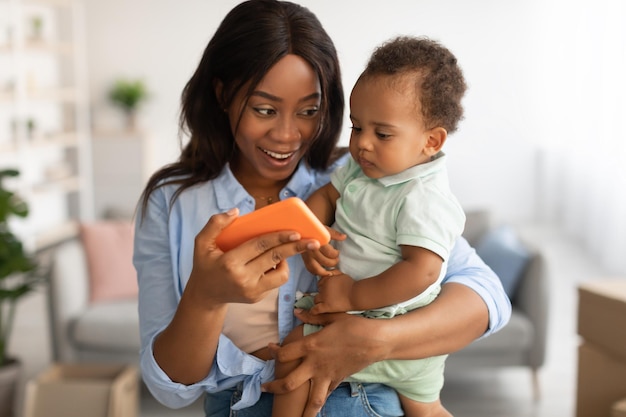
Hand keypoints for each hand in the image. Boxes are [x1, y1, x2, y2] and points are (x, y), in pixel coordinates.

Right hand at [186, 208, 319, 305]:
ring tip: (285, 250)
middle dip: (296, 248)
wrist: (205, 295)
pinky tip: (272, 263)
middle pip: (275, 258)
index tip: (296, 232)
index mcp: (230, 263)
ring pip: (281, 274)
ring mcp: (252, 290)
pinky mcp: (257, 298)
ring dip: (286, 261)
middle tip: (313, 241)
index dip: (279, 237)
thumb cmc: (205, 264)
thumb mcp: (201, 243)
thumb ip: (215, 224)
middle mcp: (243, 278)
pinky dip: (278, 270)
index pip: (260, 246)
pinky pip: (276, 281)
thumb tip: (236, 211)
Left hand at [263, 310, 387, 416]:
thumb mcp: (332, 316)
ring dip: (302, 411)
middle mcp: (316, 365)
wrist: (376, 341)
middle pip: (290, 383)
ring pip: (311, 400)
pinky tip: (314, 402)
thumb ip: (312, 316)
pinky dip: (319, 398)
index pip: (285, 353)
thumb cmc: (354, 326)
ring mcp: (327, 375)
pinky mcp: (338, 380)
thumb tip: (296, 311)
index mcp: (311, 346)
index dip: (274, 352)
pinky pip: (326, 393)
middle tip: (265, 388)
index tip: (270, 349)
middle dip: (275, 387)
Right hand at [301, 227, 345, 275]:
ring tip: (331, 270)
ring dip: (325, 271)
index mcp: (317, 241)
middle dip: (333, 262)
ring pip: (316, 268)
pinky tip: (323, 272)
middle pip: (324, 261)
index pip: (329, 253)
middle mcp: (311, 249)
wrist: (300, 230)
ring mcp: (306, 255)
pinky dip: (316, 273)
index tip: (337, 252)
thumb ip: (334, 234)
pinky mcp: (303, 259)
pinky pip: (310, 269)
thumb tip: (344, 237)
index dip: (335, 254)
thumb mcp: (324, 229)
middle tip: (336, 260)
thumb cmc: (313, 229)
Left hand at [311, 273, 354, 313]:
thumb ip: (334, 273)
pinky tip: (314, 312)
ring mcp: (324, 298)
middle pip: (317, 291)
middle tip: (328, 297)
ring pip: (315, 300)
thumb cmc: (351, 285)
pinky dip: (313, 311)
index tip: (327, 290)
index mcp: (327, 280)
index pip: (320, 283)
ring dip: (319, 302)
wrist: (356, 295)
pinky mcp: (326, 306)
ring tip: (324, 304)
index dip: (323, 287)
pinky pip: (315, 309)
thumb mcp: (342, 275)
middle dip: (321, 294)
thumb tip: (328, 273)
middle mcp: (323, 288)